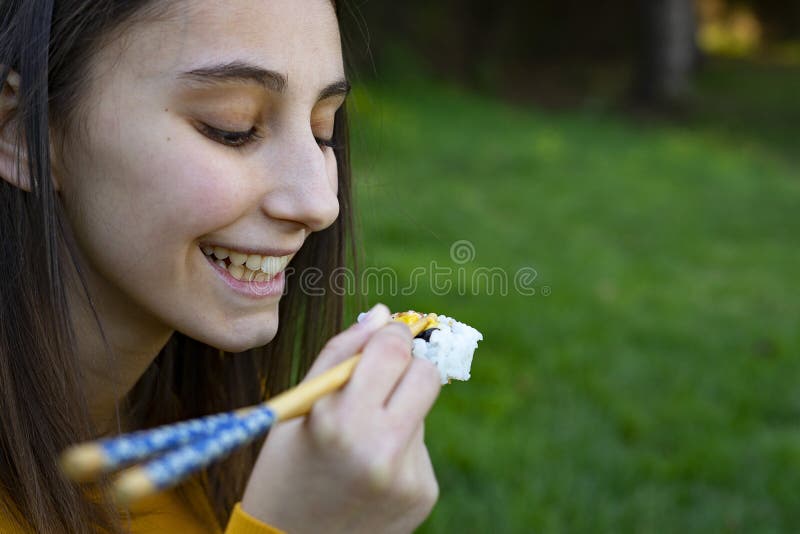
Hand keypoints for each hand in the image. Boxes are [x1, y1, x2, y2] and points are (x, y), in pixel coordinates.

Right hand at [240, 304, 441, 533]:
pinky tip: (369, 469)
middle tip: (383, 375)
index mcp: (343, 422)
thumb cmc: (284, 468)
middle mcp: (382, 450)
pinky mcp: (422, 493)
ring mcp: (408, 476)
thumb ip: (340, 353)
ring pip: (421, 410)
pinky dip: (399, 446)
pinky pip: (418, 446)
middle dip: (407, 365)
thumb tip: (383, 315)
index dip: (391, 336)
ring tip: (359, 440)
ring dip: (398, 409)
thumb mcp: (300, 407)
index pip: (394, 351)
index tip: (384, 337)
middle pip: (426, 374)